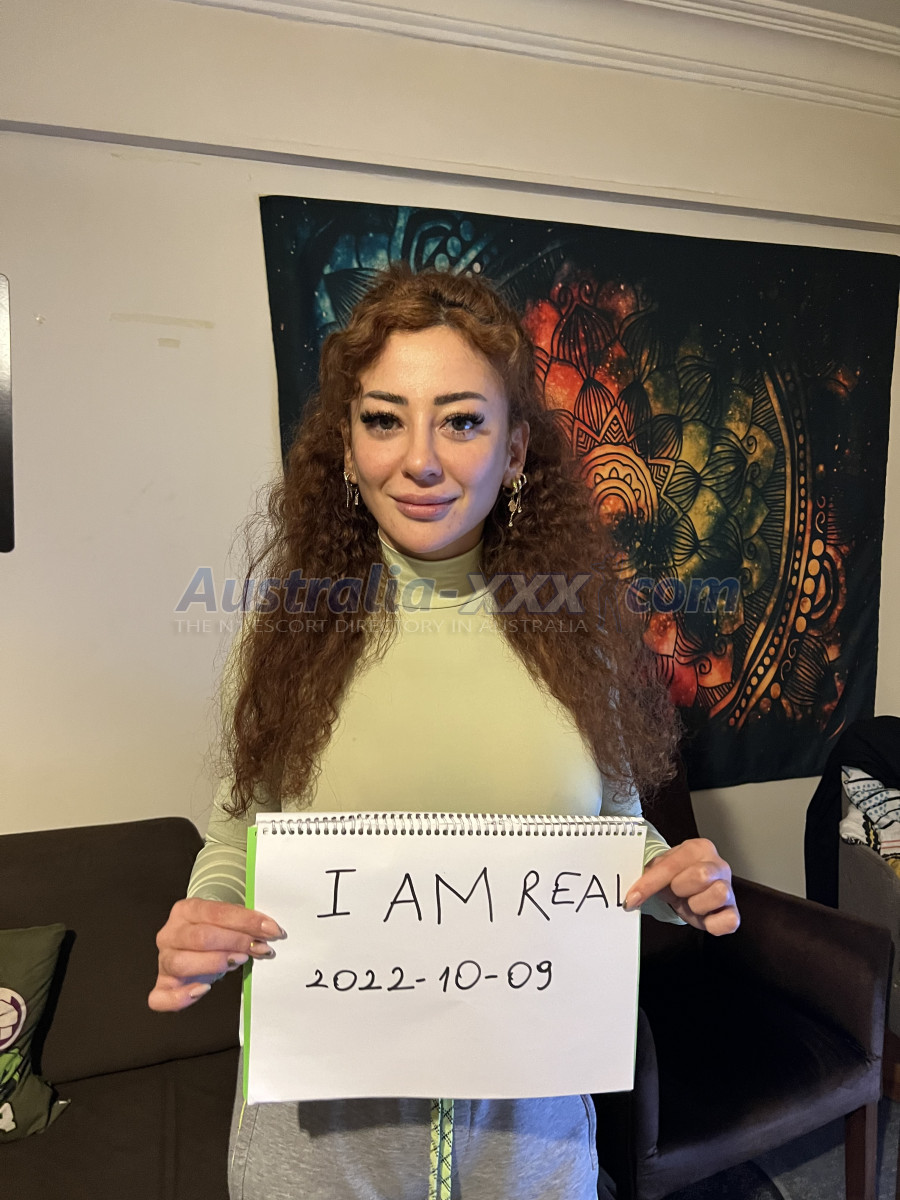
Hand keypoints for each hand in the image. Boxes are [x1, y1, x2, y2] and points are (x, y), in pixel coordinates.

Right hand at [147, 897, 285, 1011]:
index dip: (246, 922)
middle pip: (201, 938)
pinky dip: (181, 997)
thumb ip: (244, 926)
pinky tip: (203, 990)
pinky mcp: (162, 985)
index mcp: (186, 910)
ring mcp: (164, 960)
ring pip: (182, 963)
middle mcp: (170, 934)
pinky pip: (162, 997)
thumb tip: (270, 932)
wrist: (196, 944)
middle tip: (259, 947)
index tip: (271, 930)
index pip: (217, 913)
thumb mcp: (228, 923)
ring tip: (239, 961)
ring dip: (215, 963)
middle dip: (236, 942)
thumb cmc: (214, 932)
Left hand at [623, 837, 739, 935]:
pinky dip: (713, 924)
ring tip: (690, 903)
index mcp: (698, 848)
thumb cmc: (676, 876)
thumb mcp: (660, 870)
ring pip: (719, 894)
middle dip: (680, 888)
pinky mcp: (733, 911)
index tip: (633, 897)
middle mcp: (718, 865)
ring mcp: (729, 888)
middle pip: (701, 875)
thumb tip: (632, 895)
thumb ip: (647, 876)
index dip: (650, 883)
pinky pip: (730, 920)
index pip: (672, 865)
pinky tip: (704, 918)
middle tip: (675, 891)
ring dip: (697, 905)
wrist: (689, 888)